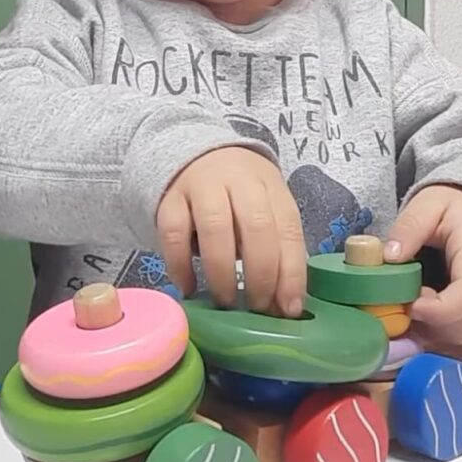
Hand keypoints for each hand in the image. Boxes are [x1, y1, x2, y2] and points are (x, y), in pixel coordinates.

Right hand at [157, 146, 306, 316]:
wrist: (195, 153)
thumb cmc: (239, 192)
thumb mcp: (266, 208)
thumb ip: (276, 250)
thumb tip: (285, 306)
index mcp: (270, 185)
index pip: (288, 228)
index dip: (291, 272)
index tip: (289, 309)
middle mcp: (239, 181)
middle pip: (256, 226)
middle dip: (259, 274)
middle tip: (256, 307)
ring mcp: (202, 186)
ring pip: (215, 227)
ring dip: (222, 273)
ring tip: (225, 302)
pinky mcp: (170, 197)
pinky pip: (173, 232)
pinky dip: (181, 264)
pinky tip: (188, 287)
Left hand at [384, 184, 461, 344]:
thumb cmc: (456, 207)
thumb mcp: (429, 204)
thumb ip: (409, 227)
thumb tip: (388, 255)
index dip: (439, 309)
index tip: (410, 305)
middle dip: (436, 323)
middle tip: (407, 301)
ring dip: (438, 329)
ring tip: (412, 303)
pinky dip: (443, 328)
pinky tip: (421, 311)